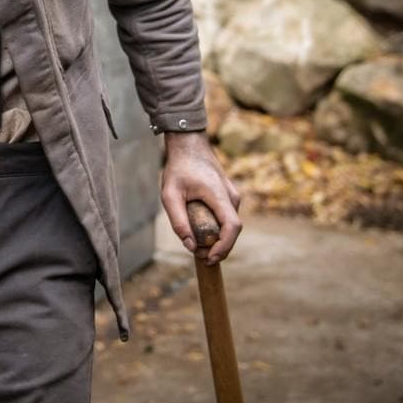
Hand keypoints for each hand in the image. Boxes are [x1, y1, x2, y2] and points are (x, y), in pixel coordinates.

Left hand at [159, 132, 241, 265]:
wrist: (188, 144)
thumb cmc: (178, 167)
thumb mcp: (170, 194)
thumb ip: (178, 221)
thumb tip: (190, 246)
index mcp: (219, 195)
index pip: (232, 227)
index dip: (225, 247)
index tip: (211, 258)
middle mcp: (231, 196)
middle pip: (232, 230)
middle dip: (219, 247)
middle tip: (198, 254)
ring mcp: (231, 195)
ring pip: (229, 224)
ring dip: (217, 237)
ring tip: (197, 243)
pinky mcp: (228, 195)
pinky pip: (225, 216)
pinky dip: (216, 227)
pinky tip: (200, 229)